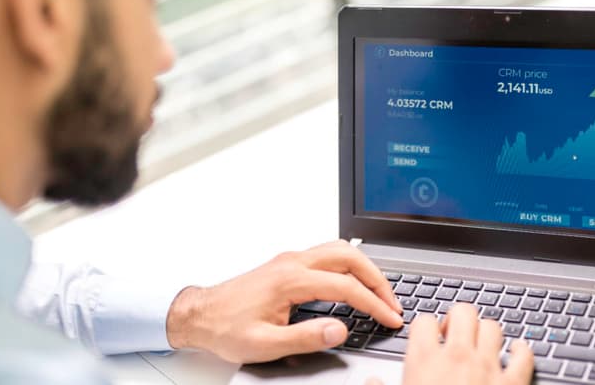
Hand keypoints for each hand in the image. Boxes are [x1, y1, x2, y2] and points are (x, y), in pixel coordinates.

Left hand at [165, 240, 403, 362]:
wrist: (201, 314)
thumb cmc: (226, 327)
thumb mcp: (265, 344)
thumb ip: (305, 338)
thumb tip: (338, 330)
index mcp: (290, 280)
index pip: (345, 286)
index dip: (373, 304)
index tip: (389, 318)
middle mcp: (292, 263)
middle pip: (349, 257)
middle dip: (377, 279)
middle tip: (393, 303)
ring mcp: (290, 260)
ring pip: (339, 250)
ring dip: (364, 269)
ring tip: (380, 292)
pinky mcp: (287, 263)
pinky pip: (327, 254)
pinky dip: (349, 266)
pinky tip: (354, 283)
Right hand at [367, 304, 533, 384]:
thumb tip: (370, 382)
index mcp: (425, 360)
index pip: (425, 320)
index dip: (425, 326)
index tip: (426, 335)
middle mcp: (458, 356)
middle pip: (463, 312)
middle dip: (458, 319)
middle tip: (453, 334)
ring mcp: (488, 368)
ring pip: (493, 327)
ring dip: (487, 332)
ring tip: (480, 342)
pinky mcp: (512, 384)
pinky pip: (523, 356)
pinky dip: (521, 350)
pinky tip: (516, 351)